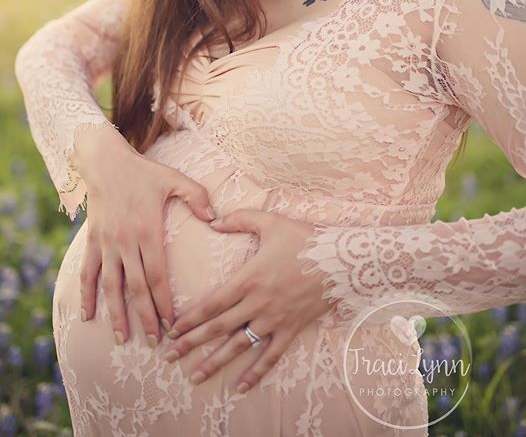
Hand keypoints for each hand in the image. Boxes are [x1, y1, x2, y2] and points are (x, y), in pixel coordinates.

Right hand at [72, 123, 215, 347]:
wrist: (106, 162)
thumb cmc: (144, 172)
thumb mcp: (174, 179)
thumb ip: (197, 196)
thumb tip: (216, 218)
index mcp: (148, 230)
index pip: (157, 275)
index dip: (163, 301)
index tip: (171, 324)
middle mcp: (126, 241)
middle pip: (135, 287)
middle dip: (144, 317)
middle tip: (152, 343)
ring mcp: (107, 243)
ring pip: (111, 286)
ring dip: (116, 314)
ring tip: (121, 338)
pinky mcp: (93, 241)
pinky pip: (88, 273)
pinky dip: (86, 295)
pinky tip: (87, 316)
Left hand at [164, 209, 332, 392]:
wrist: (341, 260)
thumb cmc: (305, 239)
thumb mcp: (270, 222)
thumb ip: (240, 219)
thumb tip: (213, 221)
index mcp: (249, 279)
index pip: (212, 304)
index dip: (190, 318)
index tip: (171, 330)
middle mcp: (258, 303)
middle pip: (218, 328)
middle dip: (191, 343)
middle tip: (169, 357)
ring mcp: (274, 320)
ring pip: (239, 346)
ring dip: (215, 362)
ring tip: (194, 377)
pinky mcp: (291, 329)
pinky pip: (270, 356)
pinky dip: (256, 373)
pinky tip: (240, 387)